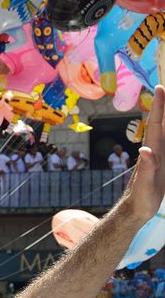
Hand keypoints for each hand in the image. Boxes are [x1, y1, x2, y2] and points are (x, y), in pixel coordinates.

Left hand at [123, 84, 164, 222]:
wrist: (136, 210)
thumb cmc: (139, 199)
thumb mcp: (145, 184)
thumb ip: (146, 168)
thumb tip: (145, 150)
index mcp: (153, 151)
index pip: (156, 124)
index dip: (159, 106)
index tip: (160, 88)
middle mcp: (156, 149)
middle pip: (163, 122)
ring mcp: (160, 155)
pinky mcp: (162, 163)